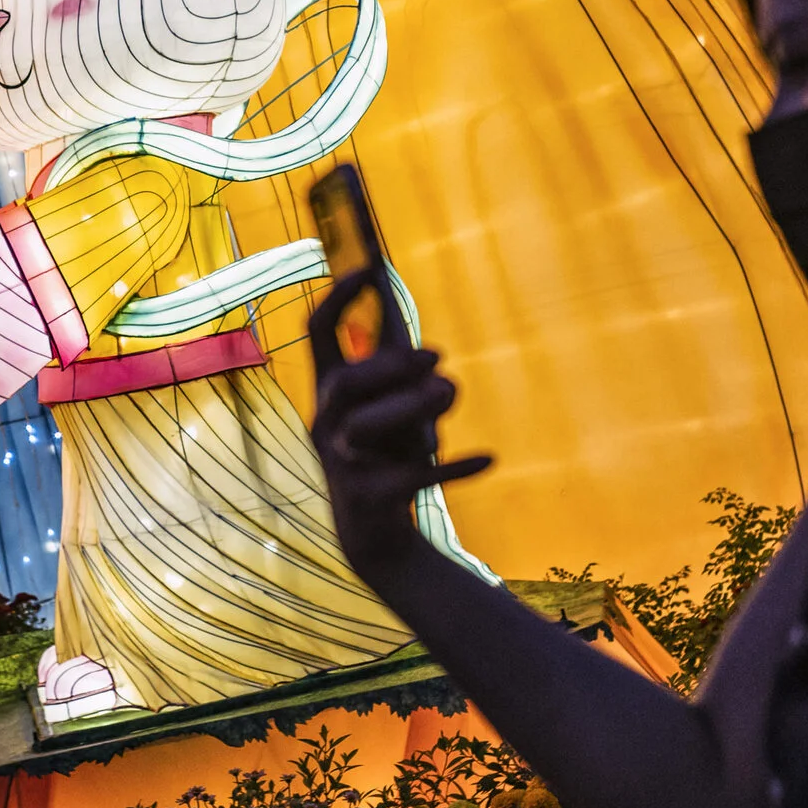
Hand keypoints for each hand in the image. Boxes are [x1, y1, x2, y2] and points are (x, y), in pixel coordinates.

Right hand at [308, 272, 490, 580]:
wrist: (375, 537)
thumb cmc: (385, 457)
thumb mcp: (391, 413)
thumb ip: (403, 385)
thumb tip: (429, 356)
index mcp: (328, 391)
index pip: (318, 334)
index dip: (339, 299)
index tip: (368, 270)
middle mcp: (328, 422)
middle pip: (346, 383)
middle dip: (389, 364)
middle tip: (435, 356)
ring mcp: (344, 462)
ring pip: (371, 425)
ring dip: (416, 405)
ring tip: (450, 392)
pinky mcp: (371, 496)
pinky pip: (412, 474)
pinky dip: (454, 467)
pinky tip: (489, 458)